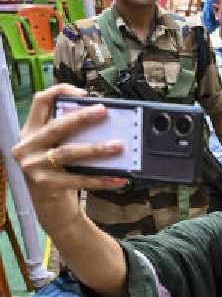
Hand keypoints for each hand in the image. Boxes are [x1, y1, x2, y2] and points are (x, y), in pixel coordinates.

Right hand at [11, 85, 127, 233]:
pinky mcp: (46, 185)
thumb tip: (102, 119)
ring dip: (95, 149)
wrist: (48, 204)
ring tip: (118, 146)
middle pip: (56, 127)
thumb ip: (68, 133)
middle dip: (80, 118)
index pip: (39, 102)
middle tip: (103, 111)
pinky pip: (79, 180)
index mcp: (30, 131)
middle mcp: (27, 146)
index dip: (59, 92)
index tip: (82, 92)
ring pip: (68, 153)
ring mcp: (34, 166)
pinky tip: (119, 178)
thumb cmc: (57, 169)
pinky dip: (101, 179)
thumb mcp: (54, 147)